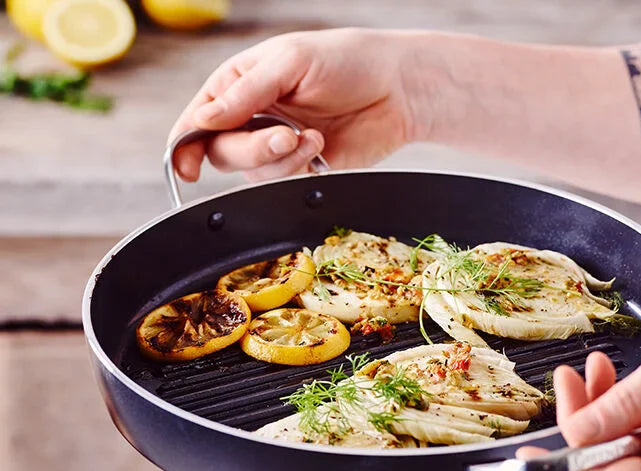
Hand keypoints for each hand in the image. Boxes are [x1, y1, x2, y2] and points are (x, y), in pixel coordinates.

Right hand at [169, 28, 424, 181]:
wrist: (397, 89)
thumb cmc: (346, 60)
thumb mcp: (290, 62)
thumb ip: (245, 93)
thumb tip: (204, 120)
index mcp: (239, 84)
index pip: (198, 120)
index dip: (186, 144)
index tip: (185, 166)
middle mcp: (252, 117)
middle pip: (221, 152)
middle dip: (250, 149)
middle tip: (284, 136)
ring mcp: (276, 145)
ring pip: (252, 172)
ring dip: (280, 159)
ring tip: (312, 135)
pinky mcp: (302, 167)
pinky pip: (283, 182)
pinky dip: (299, 168)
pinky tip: (320, 144)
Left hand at [518, 298, 640, 470]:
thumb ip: (621, 405)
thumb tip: (572, 435)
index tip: (526, 456)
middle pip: (613, 468)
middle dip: (582, 425)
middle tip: (567, 378)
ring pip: (627, 453)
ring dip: (603, 413)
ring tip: (593, 368)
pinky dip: (626, 414)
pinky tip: (616, 381)